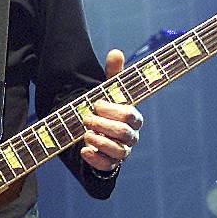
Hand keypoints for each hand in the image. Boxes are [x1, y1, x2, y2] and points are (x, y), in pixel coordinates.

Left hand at [80, 49, 142, 172]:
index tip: (96, 103)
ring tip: (85, 133)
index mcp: (132, 118)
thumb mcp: (107, 92)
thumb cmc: (105, 111)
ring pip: (118, 150)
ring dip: (99, 141)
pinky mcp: (110, 165)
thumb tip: (115, 52)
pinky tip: (83, 151)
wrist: (95, 134)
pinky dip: (94, 159)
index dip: (112, 109)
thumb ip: (113, 75)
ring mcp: (122, 152)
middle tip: (86, 118)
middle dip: (102, 124)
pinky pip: (107, 166)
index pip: (130, 114)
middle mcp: (131, 136)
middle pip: (123, 132)